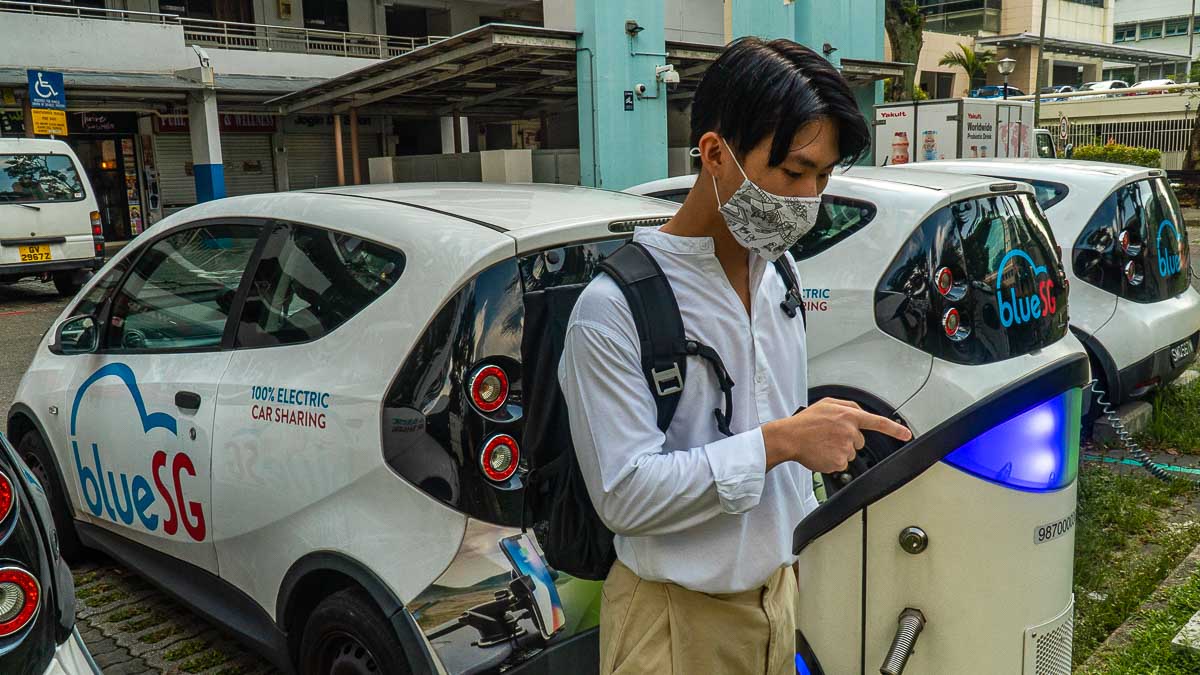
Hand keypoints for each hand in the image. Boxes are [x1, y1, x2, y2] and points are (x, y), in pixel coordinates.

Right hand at [761, 398, 911, 472]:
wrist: (789, 437)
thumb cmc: (805, 422)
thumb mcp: (827, 404)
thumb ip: (847, 407)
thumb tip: (859, 413)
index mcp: (848, 415)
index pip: (878, 422)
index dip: (895, 429)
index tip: (906, 435)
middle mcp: (849, 431)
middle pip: (860, 441)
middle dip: (848, 440)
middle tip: (830, 436)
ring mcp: (845, 447)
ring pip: (850, 453)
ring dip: (839, 450)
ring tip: (823, 443)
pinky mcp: (838, 461)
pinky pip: (842, 464)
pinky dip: (833, 460)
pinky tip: (822, 453)